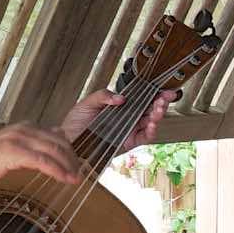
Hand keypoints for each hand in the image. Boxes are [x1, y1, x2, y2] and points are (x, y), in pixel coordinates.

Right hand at [0, 124, 82, 187]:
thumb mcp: (13, 147)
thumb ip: (32, 145)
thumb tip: (53, 146)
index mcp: (26, 127)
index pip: (58, 135)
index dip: (71, 150)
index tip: (78, 164)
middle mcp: (25, 129)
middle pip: (60, 142)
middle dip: (73, 159)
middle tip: (80, 174)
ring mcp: (19, 139)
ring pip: (54, 150)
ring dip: (68, 166)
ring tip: (75, 179)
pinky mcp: (13, 152)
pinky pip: (42, 161)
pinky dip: (56, 171)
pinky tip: (64, 179)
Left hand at [59, 87, 176, 149]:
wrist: (68, 142)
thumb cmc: (75, 123)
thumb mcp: (87, 103)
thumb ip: (103, 96)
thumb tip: (121, 97)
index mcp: (120, 106)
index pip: (141, 98)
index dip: (154, 93)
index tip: (164, 89)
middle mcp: (127, 118)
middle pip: (150, 109)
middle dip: (160, 103)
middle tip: (165, 98)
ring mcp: (129, 130)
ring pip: (150, 122)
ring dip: (157, 115)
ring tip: (158, 110)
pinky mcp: (128, 142)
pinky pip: (144, 137)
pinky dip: (150, 131)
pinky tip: (151, 124)